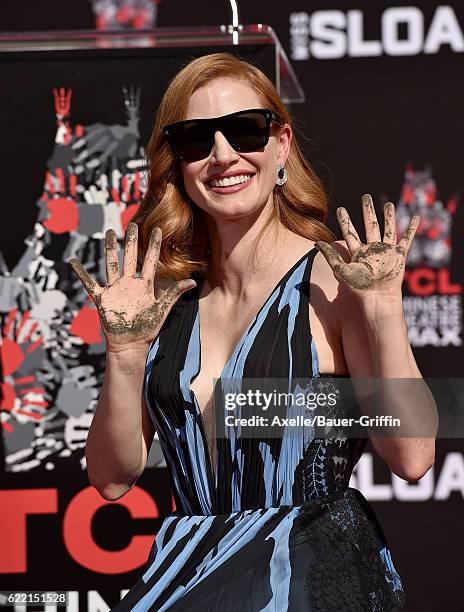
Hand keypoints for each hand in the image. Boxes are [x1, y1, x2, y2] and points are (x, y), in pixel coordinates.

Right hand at [68, 222, 195, 347]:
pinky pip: (89, 283)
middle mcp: (130, 283)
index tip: (158, 230)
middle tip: (132, 224)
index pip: (151, 260)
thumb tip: (192, 281)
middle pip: (130, 257)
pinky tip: (73, 261)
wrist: (130, 343)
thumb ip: (174, 293)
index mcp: (145, 285)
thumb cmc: (147, 328)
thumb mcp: (162, 309)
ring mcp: (115, 289)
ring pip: (111, 264)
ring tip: (108, 232)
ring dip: (109, 248)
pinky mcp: (102, 298)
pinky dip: (81, 273)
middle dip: (131, 241)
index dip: (154, 245)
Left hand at [315, 194, 419, 299]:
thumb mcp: (340, 269)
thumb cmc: (358, 286)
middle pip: (370, 225)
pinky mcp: (399, 255)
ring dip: (388, 216)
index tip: (340, 209)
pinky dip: (412, 228)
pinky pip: (406, 239)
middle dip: (367, 211)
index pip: (350, 232)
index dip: (345, 221)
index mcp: (358, 252)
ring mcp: (386, 251)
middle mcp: (372, 249)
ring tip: (388, 204)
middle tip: (366, 196)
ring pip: (388, 229)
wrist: (377, 296)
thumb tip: (315, 242)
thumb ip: (329, 255)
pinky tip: (416, 218)